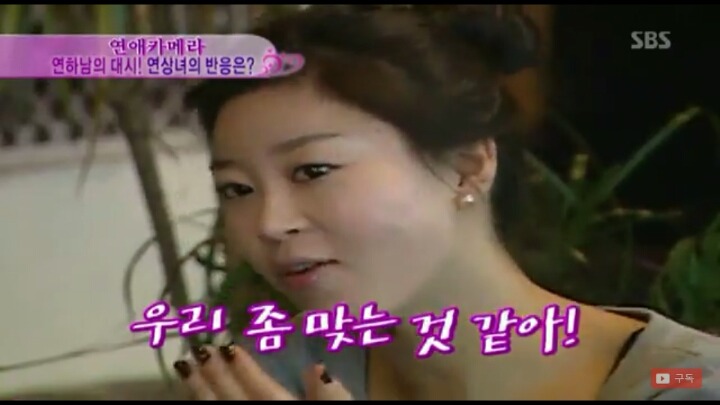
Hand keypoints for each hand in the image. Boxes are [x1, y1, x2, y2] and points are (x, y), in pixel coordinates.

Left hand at [173, 343, 352, 399]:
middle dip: (215, 375)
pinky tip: (191, 403)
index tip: (228, 345)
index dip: (245, 367)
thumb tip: (317, 367)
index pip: (263, 390)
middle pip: (233, 401)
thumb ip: (330, 398)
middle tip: (196, 349)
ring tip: (185, 370)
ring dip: (200, 393)